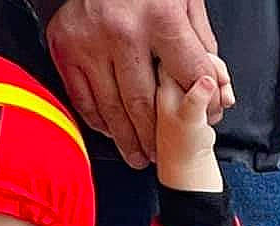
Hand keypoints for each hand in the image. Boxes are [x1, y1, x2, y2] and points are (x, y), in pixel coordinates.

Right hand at [46, 0, 233, 168]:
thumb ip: (198, 39)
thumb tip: (213, 82)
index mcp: (159, 15)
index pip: (188, 73)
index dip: (203, 101)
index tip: (209, 117)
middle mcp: (122, 33)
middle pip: (143, 103)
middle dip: (156, 136)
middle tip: (161, 154)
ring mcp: (90, 45)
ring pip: (112, 109)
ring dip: (127, 139)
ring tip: (138, 155)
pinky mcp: (66, 50)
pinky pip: (84, 99)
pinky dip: (100, 122)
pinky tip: (113, 133)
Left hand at [156, 62, 222, 191]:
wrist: (189, 165)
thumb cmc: (182, 148)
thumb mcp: (189, 121)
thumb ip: (195, 101)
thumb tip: (207, 82)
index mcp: (160, 86)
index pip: (177, 51)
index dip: (199, 57)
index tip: (212, 73)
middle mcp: (166, 83)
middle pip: (193, 54)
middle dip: (214, 67)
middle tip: (221, 85)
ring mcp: (180, 88)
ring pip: (203, 65)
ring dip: (220, 78)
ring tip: (223, 98)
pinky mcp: (193, 95)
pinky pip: (209, 78)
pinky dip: (221, 87)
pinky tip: (224, 100)